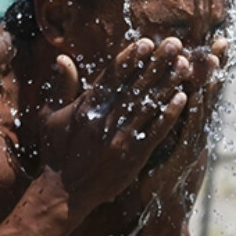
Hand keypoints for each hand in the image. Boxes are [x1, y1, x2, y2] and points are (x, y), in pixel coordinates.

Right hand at [39, 38, 192, 214]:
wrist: (65, 193)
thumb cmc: (56, 153)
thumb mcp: (50, 117)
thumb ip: (61, 87)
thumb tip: (62, 58)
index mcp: (86, 107)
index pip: (112, 77)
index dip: (130, 58)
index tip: (146, 42)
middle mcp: (105, 119)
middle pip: (136, 86)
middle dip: (156, 63)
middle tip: (175, 44)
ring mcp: (121, 138)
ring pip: (149, 105)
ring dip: (168, 83)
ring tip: (185, 64)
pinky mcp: (133, 156)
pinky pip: (156, 131)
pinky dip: (170, 114)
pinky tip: (183, 98)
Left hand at [128, 36, 226, 217]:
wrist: (162, 219)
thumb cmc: (157, 185)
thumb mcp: (163, 151)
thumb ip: (165, 127)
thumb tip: (163, 103)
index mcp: (191, 132)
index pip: (200, 93)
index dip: (208, 69)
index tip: (214, 43)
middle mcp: (197, 136)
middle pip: (207, 95)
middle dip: (215, 69)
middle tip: (222, 41)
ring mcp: (193, 148)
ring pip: (203, 110)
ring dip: (208, 84)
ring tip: (213, 59)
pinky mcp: (183, 161)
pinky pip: (188, 132)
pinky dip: (191, 114)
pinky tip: (192, 95)